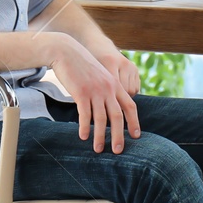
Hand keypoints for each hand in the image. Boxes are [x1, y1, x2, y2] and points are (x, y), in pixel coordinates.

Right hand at [44, 33, 141, 152]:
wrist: (67, 51)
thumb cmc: (83, 66)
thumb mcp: (101, 76)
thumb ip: (108, 89)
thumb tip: (110, 109)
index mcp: (115, 84)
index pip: (130, 106)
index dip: (134, 122)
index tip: (136, 136)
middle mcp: (108, 88)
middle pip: (117, 116)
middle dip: (118, 135)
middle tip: (118, 150)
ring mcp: (95, 90)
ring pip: (101, 118)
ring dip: (100, 136)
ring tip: (98, 149)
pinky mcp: (81, 92)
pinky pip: (85, 114)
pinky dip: (84, 127)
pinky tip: (83, 137)